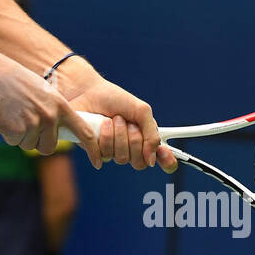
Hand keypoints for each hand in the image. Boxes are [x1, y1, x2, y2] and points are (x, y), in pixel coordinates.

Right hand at [0, 46, 99, 162]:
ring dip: (21, 137)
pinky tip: (5, 116)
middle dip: (38, 141)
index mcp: (61, 106)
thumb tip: (59, 129)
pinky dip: (8, 134)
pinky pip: (14, 142)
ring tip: (14, 115)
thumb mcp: (43, 92)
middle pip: (50, 146)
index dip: (94, 149)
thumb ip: (53, 110)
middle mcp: (50, 117)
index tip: (99, 162)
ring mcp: (34, 124)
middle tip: (26, 123)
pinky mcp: (16, 131)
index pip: (84, 132)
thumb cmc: (16, 82)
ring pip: (30, 146)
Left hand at [59, 66, 176, 172]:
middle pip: (140, 162)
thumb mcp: (141, 111)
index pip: (160, 159)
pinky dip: (106, 136)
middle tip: (129, 123)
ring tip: (113, 119)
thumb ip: (152, 133)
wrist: (88, 91)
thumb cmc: (114, 98)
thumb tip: (153, 159)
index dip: (167, 162)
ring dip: (119, 135)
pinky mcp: (96, 151)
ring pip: (122, 158)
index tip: (165, 154)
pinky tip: (102, 124)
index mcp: (145, 138)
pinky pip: (105, 155)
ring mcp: (113, 151)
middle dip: (135, 140)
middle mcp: (130, 148)